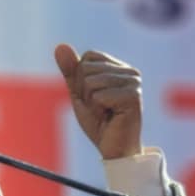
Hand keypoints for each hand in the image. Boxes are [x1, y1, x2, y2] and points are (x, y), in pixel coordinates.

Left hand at [54, 45, 144, 160]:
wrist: (115, 149)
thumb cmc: (99, 123)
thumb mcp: (79, 94)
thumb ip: (71, 71)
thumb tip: (60, 45)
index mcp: (120, 67)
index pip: (87, 57)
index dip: (81, 81)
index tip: (94, 98)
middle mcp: (130, 72)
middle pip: (87, 68)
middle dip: (84, 92)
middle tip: (100, 109)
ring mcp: (134, 83)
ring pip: (91, 82)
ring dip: (91, 103)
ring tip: (105, 113)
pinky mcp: (133, 96)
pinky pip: (98, 95)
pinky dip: (97, 110)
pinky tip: (110, 117)